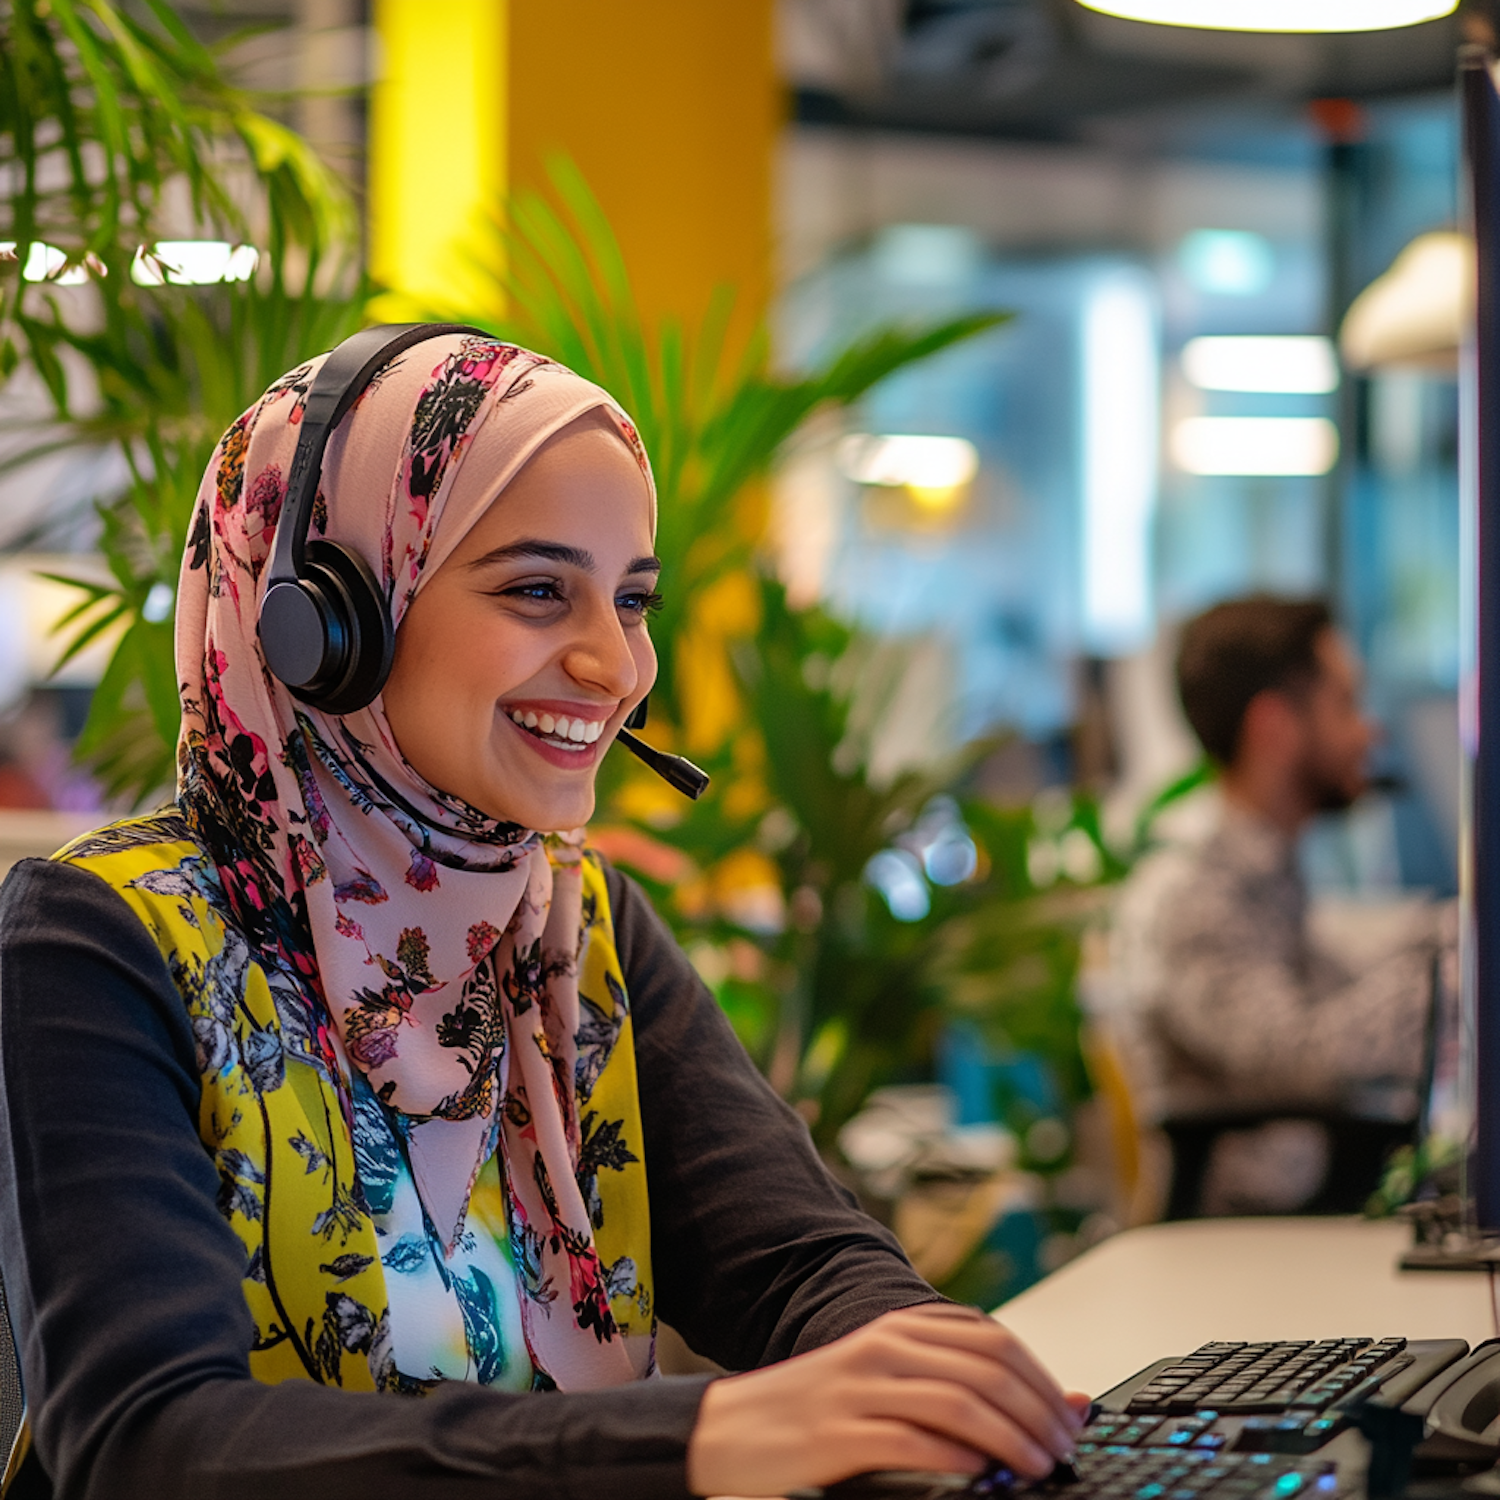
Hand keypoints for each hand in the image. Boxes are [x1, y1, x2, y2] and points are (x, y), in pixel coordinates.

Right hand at [685, 1303, 1087, 1497]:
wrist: (730, 1430)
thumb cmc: (816, 1411)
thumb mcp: (886, 1384)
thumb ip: (959, 1386)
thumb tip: (1059, 1403)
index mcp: (897, 1330)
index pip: (991, 1340)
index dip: (1041, 1377)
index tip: (1069, 1416)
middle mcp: (883, 1350)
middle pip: (984, 1368)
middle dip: (1036, 1410)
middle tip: (1063, 1448)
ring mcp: (859, 1389)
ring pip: (958, 1402)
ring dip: (1010, 1438)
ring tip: (1039, 1468)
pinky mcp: (838, 1435)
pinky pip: (911, 1442)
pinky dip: (955, 1459)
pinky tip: (980, 1476)